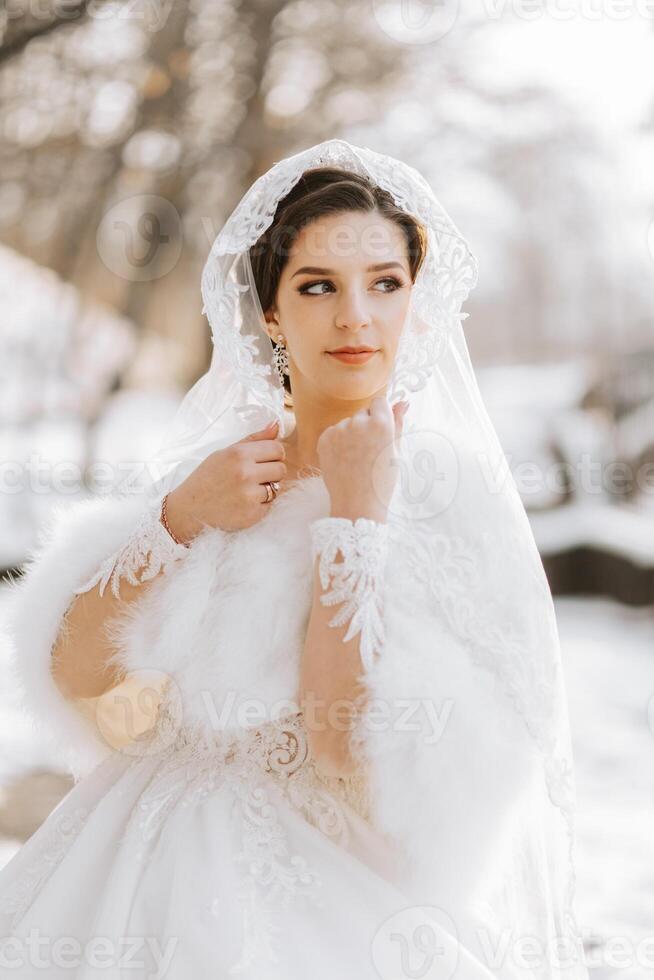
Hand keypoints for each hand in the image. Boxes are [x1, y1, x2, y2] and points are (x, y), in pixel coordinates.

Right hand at [165, 419, 286, 539]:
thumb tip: (276, 424)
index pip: (277, 449)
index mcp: (238, 454)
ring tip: (247, 490)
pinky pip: (270, 505)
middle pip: (281, 469)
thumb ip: (253, 440)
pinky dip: (261, 505)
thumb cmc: (207, 478)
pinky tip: (244, 503)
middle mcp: (245, 473)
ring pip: (277, 488)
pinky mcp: (252, 514)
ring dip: (267, 489)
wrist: (190, 509)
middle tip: (255, 477)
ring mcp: (249, 495)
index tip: (264, 460)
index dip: (273, 455)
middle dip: (272, 472)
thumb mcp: (225, 453)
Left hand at [317, 396, 408, 523]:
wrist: (357, 505)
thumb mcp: (395, 452)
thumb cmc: (382, 481)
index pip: (379, 402)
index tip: (380, 430)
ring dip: (351, 433)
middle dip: (366, 425)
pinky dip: (337, 442)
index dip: (381, 415)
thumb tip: (403, 402)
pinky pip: (333, 432)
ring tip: (355, 458)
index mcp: (381, 423)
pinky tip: (344, 459)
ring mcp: (339, 430)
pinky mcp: (324, 439)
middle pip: (363, 412)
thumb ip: (398, 424)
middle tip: (368, 449)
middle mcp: (358, 422)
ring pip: (347, 423)